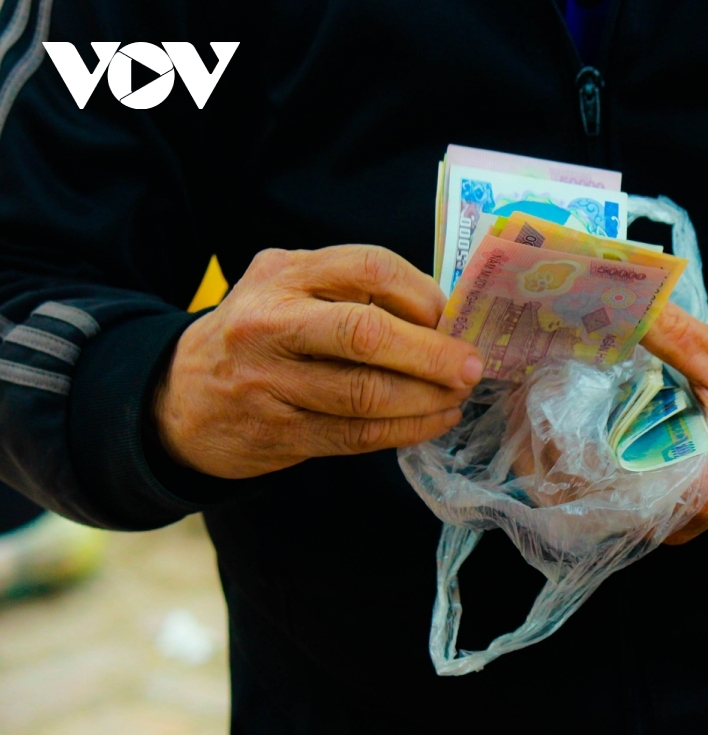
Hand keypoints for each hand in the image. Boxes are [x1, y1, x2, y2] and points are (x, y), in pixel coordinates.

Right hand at [154, 245, 482, 478]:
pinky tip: (433, 420)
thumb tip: (444, 315)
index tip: (448, 317)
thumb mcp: (288, 289)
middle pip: (367, 333)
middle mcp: (270, 323)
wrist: (179, 398)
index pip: (368, 267)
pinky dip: (407, 429)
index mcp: (283, 273)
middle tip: (472, 367)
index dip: (420, 293)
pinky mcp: (278, 432)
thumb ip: (350, 290)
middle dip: (432, 354)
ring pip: (366, 393)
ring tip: (457, 397)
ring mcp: (269, 381)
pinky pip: (357, 435)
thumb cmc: (259, 335)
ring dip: (427, 399)